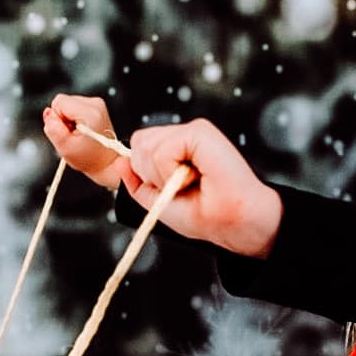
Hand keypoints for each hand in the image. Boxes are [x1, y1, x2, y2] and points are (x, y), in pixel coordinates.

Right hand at [41, 93, 124, 189]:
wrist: (107, 163)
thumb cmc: (90, 159)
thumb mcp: (65, 148)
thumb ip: (52, 128)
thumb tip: (47, 112)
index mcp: (89, 113)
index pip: (58, 102)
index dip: (57, 119)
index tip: (67, 132)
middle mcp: (95, 104)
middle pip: (64, 102)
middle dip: (63, 119)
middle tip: (73, 135)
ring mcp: (97, 104)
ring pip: (69, 104)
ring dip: (69, 120)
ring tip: (79, 134)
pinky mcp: (96, 107)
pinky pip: (76, 107)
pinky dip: (76, 119)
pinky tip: (83, 131)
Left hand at [113, 117, 282, 258]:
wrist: (236, 223)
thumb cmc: (207, 216)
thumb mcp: (161, 202)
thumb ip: (138, 182)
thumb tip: (119, 162)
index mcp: (176, 148)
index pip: (140, 147)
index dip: (146, 173)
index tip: (172, 191)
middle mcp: (184, 135)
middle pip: (139, 142)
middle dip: (150, 173)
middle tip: (181, 187)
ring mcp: (193, 131)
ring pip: (146, 144)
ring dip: (162, 174)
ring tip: (189, 183)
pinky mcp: (200, 132)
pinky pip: (162, 149)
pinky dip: (170, 171)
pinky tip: (193, 177)